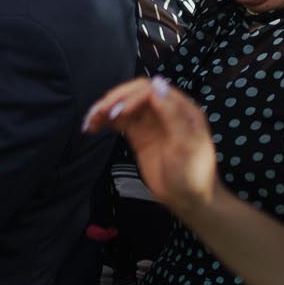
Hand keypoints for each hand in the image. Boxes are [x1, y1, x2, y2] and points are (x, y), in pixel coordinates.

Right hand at [82, 78, 216, 215]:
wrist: (188, 199)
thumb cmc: (193, 174)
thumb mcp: (186, 145)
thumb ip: (172, 115)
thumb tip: (157, 85)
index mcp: (181, 109)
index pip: (150, 90)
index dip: (131, 97)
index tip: (118, 113)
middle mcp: (164, 111)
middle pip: (133, 93)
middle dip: (114, 100)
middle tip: (98, 114)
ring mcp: (150, 122)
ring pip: (123, 105)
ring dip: (105, 109)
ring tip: (90, 121)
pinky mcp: (138, 134)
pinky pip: (118, 120)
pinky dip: (104, 121)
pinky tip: (92, 127)